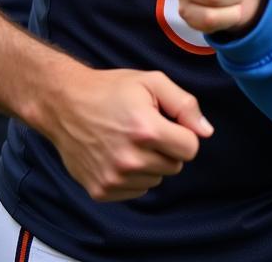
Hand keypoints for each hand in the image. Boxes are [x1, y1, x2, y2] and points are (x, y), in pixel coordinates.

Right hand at [44, 66, 211, 201]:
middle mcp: (130, 159)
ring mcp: (114, 178)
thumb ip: (185, 105)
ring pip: (157, 179)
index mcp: (146, 130)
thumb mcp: (153, 82)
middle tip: (146, 129)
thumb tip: (206, 132)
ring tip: (130, 140)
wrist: (65, 104)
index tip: (168, 122)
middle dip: (168, 148)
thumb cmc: (112, 90)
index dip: (184, 133)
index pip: (191, 148)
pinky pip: (137, 190)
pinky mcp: (101, 191)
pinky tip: (118, 154)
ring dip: (151, 162)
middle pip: (175, 166)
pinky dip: (134, 176)